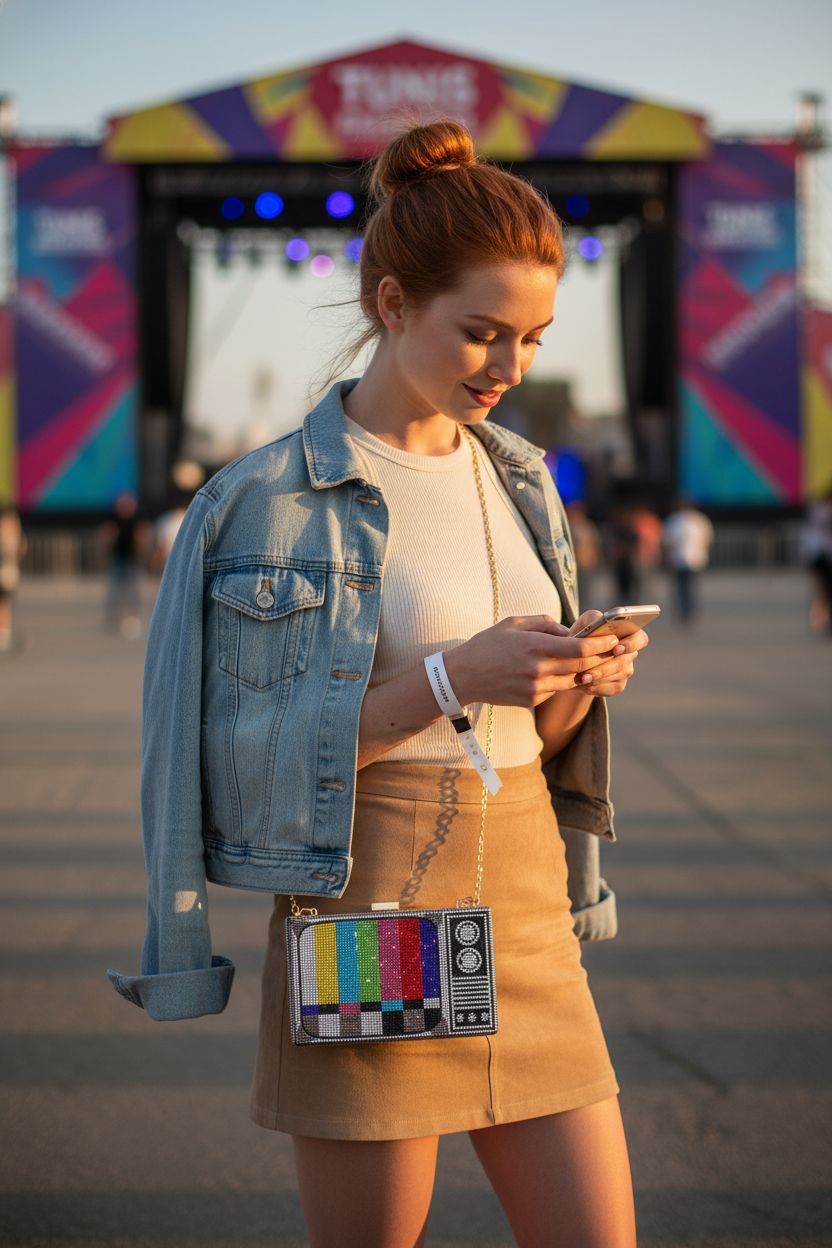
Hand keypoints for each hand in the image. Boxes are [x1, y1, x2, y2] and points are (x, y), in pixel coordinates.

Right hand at [444, 614, 621, 709]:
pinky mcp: (530, 701)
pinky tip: (559, 672)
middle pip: (582, 667)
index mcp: (534, 645)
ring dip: (584, 672)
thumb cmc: (489, 644)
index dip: (600, 645)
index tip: (613, 639)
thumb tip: (569, 632)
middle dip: (601, 659)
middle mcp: (537, 669)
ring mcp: (534, 688)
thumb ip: (545, 624)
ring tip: (593, 662)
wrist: (463, 676)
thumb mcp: (514, 623)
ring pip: (572, 681)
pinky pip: (555, 690)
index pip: (579, 649)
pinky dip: (562, 681)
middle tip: (613, 652)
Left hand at [567, 610, 648, 697]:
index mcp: (628, 634)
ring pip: (616, 676)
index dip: (631, 644)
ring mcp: (626, 670)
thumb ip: (593, 619)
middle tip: (589, 671)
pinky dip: (595, 687)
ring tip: (581, 678)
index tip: (616, 648)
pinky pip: (610, 688)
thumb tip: (600, 622)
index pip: (640, 639)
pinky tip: (583, 684)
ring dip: (597, 677)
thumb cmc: (582, 636)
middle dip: (605, 667)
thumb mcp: (585, 624)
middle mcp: (630, 653)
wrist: (572, 659)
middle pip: (624, 662)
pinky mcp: (618, 685)